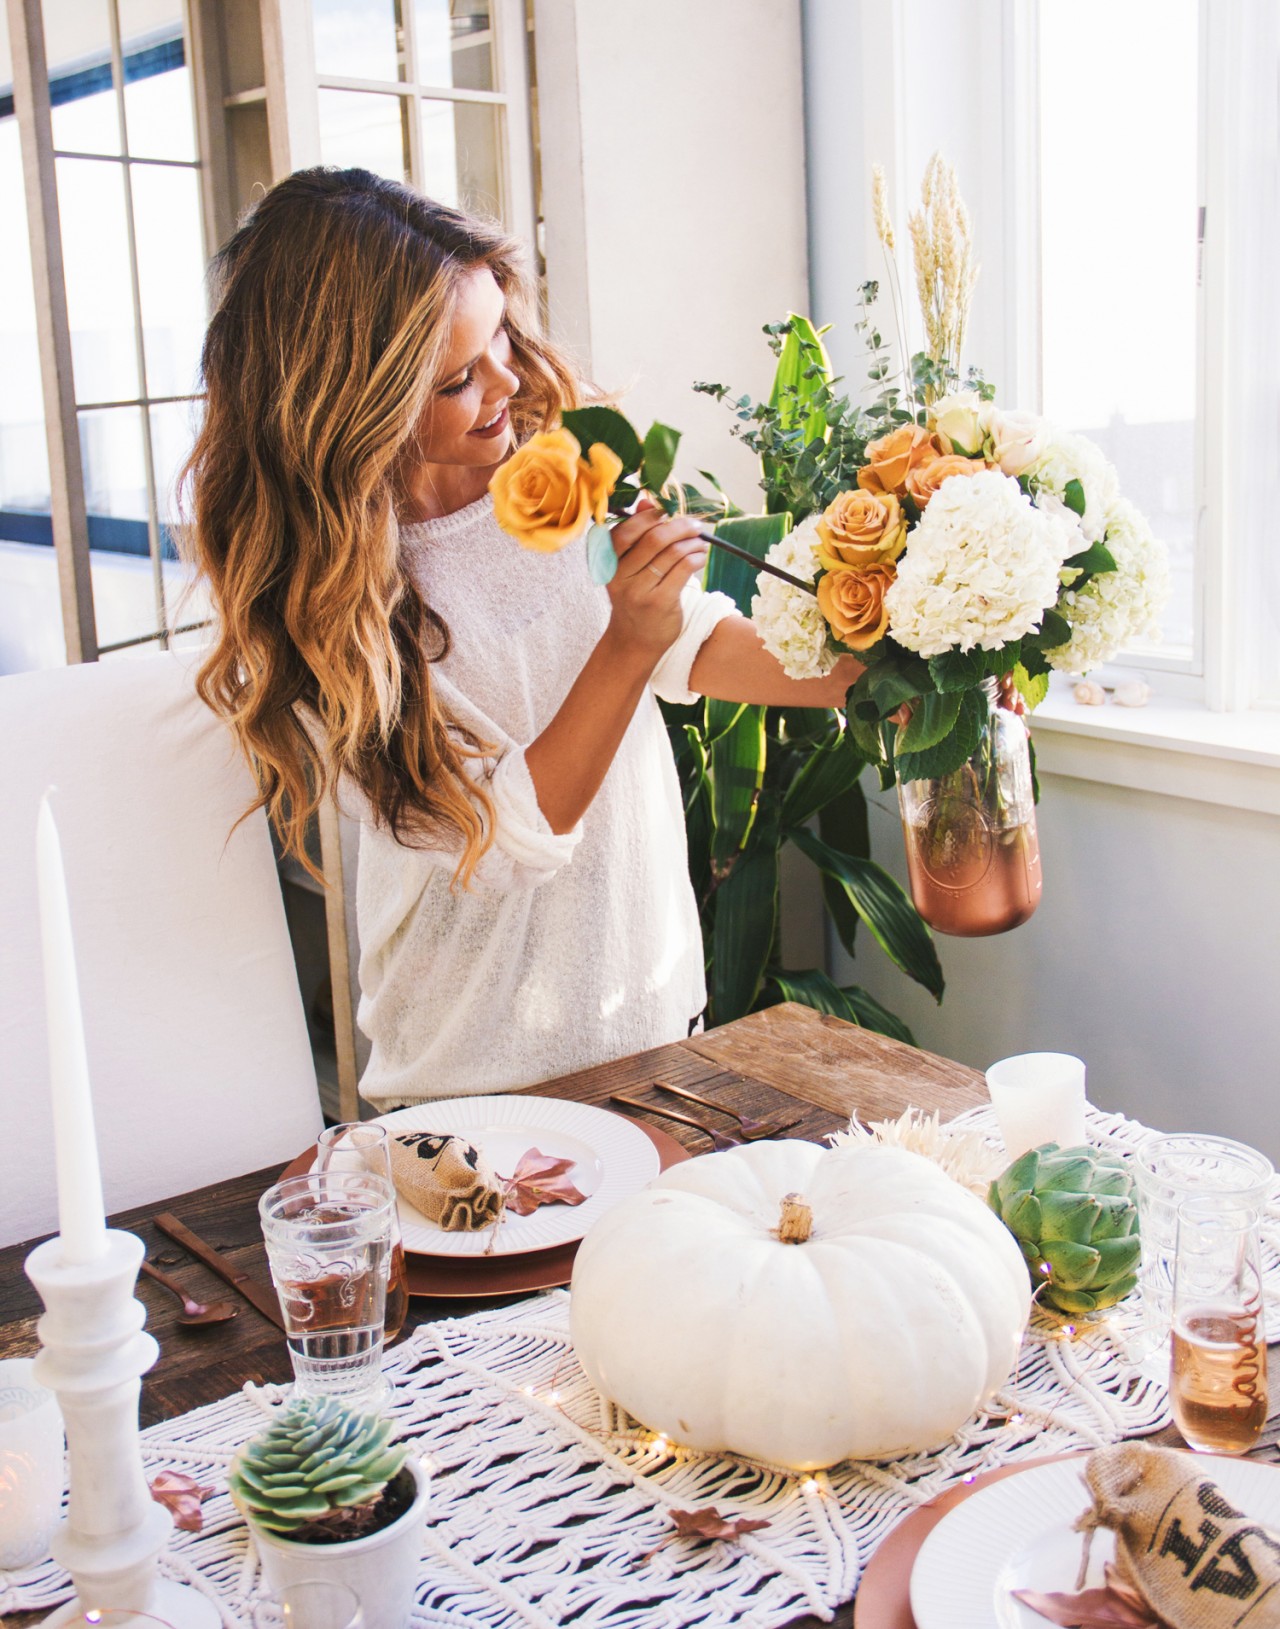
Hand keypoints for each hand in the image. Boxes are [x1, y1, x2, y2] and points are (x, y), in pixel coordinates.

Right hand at [604, 498, 707, 664]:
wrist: (633, 640)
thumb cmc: (634, 597)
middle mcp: (620, 577)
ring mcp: (639, 591)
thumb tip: (645, 502)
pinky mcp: (660, 602)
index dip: (649, 517)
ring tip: (700, 542)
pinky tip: (700, 557)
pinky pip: (684, 569)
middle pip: (654, 539)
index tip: (667, 512)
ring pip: (673, 553)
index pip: (625, 531)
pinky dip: (697, 558)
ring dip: (693, 543)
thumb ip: (636, 535)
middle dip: (679, 526)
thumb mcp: (627, 567)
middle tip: (695, 525)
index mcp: (608, 564)